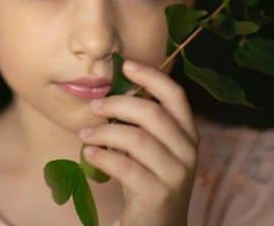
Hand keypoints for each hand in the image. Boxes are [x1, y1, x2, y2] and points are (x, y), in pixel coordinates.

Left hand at [78, 59, 198, 225]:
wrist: (157, 225)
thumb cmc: (149, 178)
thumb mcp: (152, 147)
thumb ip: (142, 121)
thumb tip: (113, 90)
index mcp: (188, 133)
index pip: (175, 95)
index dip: (151, 76)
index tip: (125, 65)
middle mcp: (188, 151)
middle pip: (152, 113)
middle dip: (117, 104)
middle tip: (94, 106)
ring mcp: (176, 174)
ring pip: (135, 139)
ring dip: (103, 132)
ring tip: (85, 134)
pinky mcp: (158, 194)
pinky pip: (124, 166)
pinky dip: (102, 156)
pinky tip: (90, 153)